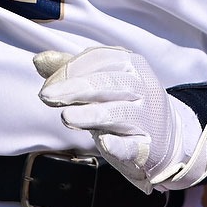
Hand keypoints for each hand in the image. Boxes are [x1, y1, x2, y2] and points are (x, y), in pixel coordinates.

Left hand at [35, 47, 206, 192]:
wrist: (168, 137)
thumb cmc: (127, 104)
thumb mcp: (104, 83)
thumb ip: (72, 71)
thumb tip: (39, 60)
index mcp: (132, 65)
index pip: (101, 60)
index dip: (72, 70)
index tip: (47, 84)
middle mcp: (142, 87)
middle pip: (109, 83)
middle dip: (76, 88)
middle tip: (47, 96)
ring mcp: (147, 117)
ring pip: (119, 112)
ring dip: (92, 114)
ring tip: (66, 117)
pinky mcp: (148, 147)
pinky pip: (133, 145)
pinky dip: (120, 144)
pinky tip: (106, 143)